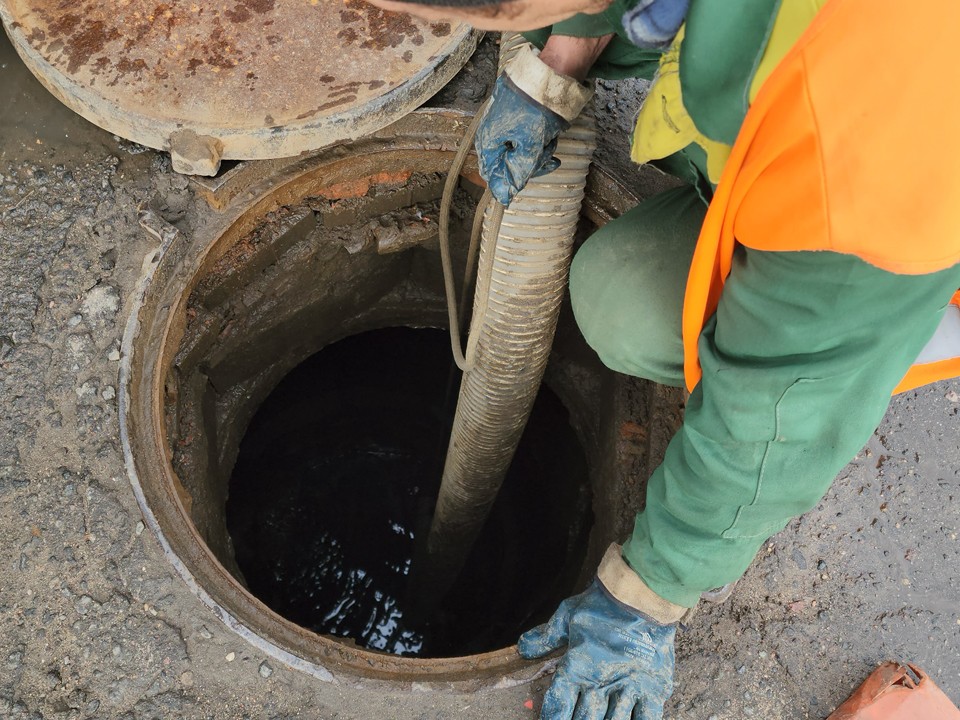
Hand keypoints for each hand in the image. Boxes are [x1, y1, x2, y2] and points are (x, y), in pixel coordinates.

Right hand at [474, 74, 567, 205]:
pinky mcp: (516, 117)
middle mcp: (492, 133)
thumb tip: (505, 195)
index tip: (525, 182)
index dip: (509, 182)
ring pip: (519, 151)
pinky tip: (549, 135)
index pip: (492, 174)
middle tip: (548, 159)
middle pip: (507, 164)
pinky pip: (525, 138)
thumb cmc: (536, 108)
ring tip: (551, 141)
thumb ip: (519, 172)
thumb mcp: (531, 146)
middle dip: (530, 164)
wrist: (549, 74)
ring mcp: (504, 124)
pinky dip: (538, 140)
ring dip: (537, 152)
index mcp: (489, 140)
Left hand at [519, 580, 675, 719]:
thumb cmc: (602, 605)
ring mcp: (628, 689)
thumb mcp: (567, 616)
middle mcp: (600, 684)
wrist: (640, 596)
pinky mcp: (652, 688)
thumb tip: (524, 648)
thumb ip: (546, 636)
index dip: (552, 719)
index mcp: (576, 669)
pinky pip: (646, 718)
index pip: (558, 706)